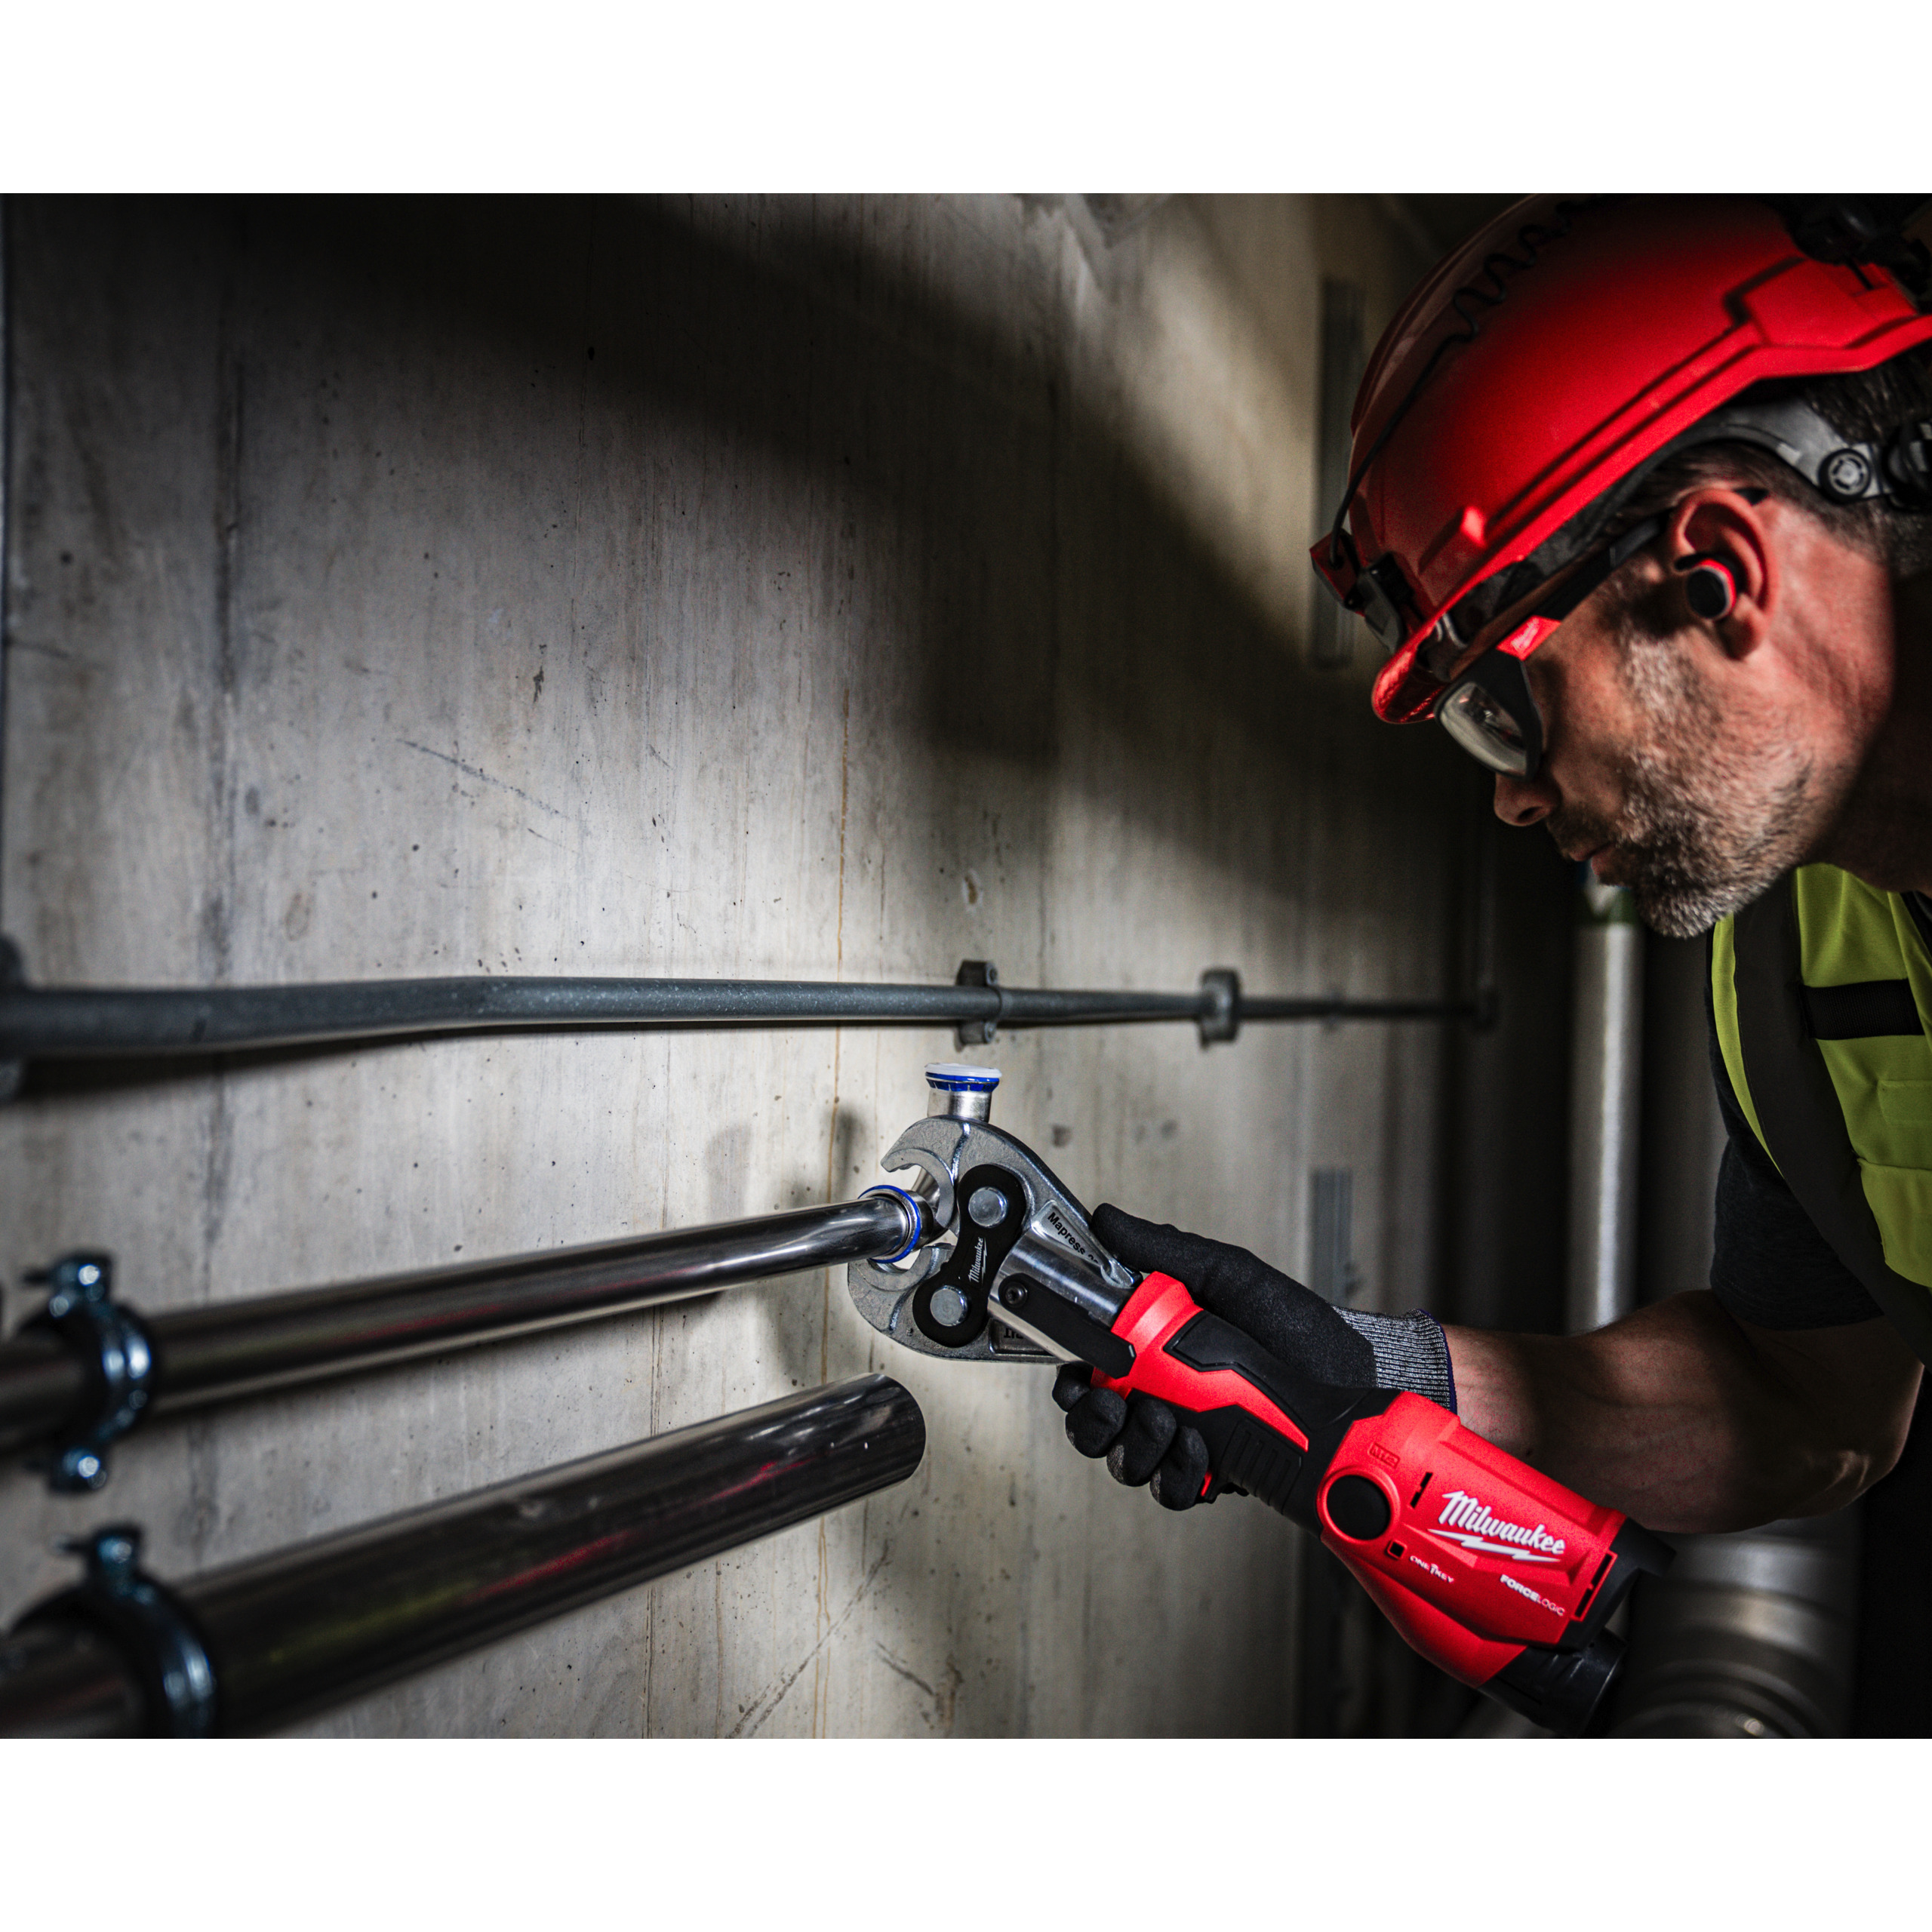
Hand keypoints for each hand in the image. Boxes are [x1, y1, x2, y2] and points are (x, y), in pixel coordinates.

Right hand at [1053, 1204, 1453, 1511]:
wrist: (1354, 1380)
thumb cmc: (1298, 1328)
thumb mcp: (1229, 1276)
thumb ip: (1165, 1252)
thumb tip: (1107, 1220)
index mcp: (1156, 1352)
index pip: (1089, 1373)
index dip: (1073, 1381)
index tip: (1079, 1375)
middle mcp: (1163, 1399)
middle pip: (1094, 1426)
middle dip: (1093, 1422)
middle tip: (1117, 1406)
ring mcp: (1186, 1440)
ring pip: (1128, 1463)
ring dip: (1137, 1447)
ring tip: (1168, 1422)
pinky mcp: (1213, 1476)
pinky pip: (1172, 1491)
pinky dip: (1176, 1475)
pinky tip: (1199, 1451)